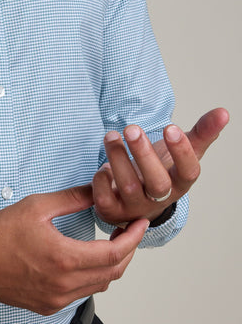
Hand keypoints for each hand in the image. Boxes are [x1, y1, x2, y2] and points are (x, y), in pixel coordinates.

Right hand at [0, 185, 148, 315]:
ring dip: (111, 265)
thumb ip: (72, 199)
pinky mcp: (48, 306)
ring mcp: (56, 299)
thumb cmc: (0, 233)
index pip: (114, 254)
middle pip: (113, 273)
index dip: (133, 239)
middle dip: (127, 251)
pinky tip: (86, 260)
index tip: (140, 224)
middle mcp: (64, 285)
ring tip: (110, 243)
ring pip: (100, 285)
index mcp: (64, 259)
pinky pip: (82, 294)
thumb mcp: (37, 206)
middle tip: (129, 231)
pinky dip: (92, 277)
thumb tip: (98, 190)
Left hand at [92, 107, 228, 226]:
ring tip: (111, 136)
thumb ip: (202, 132)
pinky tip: (103, 165)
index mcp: (179, 183)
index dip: (182, 152)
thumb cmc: (161, 171)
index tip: (171, 127)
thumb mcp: (181, 152)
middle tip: (132, 128)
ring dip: (118, 158)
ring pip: (129, 186)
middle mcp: (159, 198)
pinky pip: (104, 200)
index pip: (188, 172)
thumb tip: (223, 112)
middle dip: (144, 154)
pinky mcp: (111, 211)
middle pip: (158, 183)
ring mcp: (135, 207)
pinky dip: (101, 180)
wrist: (135, 200)